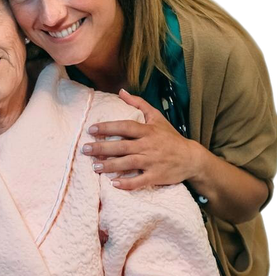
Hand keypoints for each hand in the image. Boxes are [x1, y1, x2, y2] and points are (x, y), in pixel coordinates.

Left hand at [82, 89, 199, 189]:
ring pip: (128, 163)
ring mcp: (152, 162)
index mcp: (148, 131)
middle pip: (122, 146)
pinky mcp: (156, 176)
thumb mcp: (157, 117)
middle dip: (102, 147)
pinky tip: (113, 184)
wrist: (191, 158)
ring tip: (94, 166)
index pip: (125, 127)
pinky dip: (127, 183)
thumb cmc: (170, 137)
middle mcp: (148, 145)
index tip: (91, 129)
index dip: (108, 127)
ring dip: (110, 165)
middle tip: (85, 149)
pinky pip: (140, 181)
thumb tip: (121, 92)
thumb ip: (139, 104)